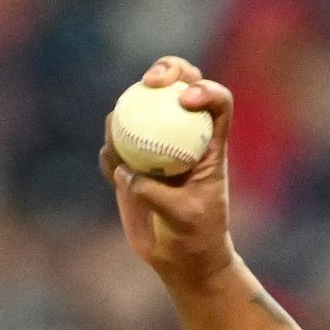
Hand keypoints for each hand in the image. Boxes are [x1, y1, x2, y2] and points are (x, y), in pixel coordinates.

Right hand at [99, 56, 235, 286]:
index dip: (206, 89)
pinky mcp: (131, 163)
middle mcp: (185, 136)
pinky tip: (113, 164)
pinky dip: (112, 151)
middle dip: (167, 70)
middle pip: (179, 87)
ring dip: (128, 108)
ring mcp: (156, 146)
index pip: (217, 103)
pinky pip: (116, 147)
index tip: (186, 100)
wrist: (182, 258)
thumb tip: (126, 170)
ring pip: (140, 110)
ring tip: (118, 125)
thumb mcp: (184, 217)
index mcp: (211, 143)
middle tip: (150, 82)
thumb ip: (156, 194)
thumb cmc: (196, 236)